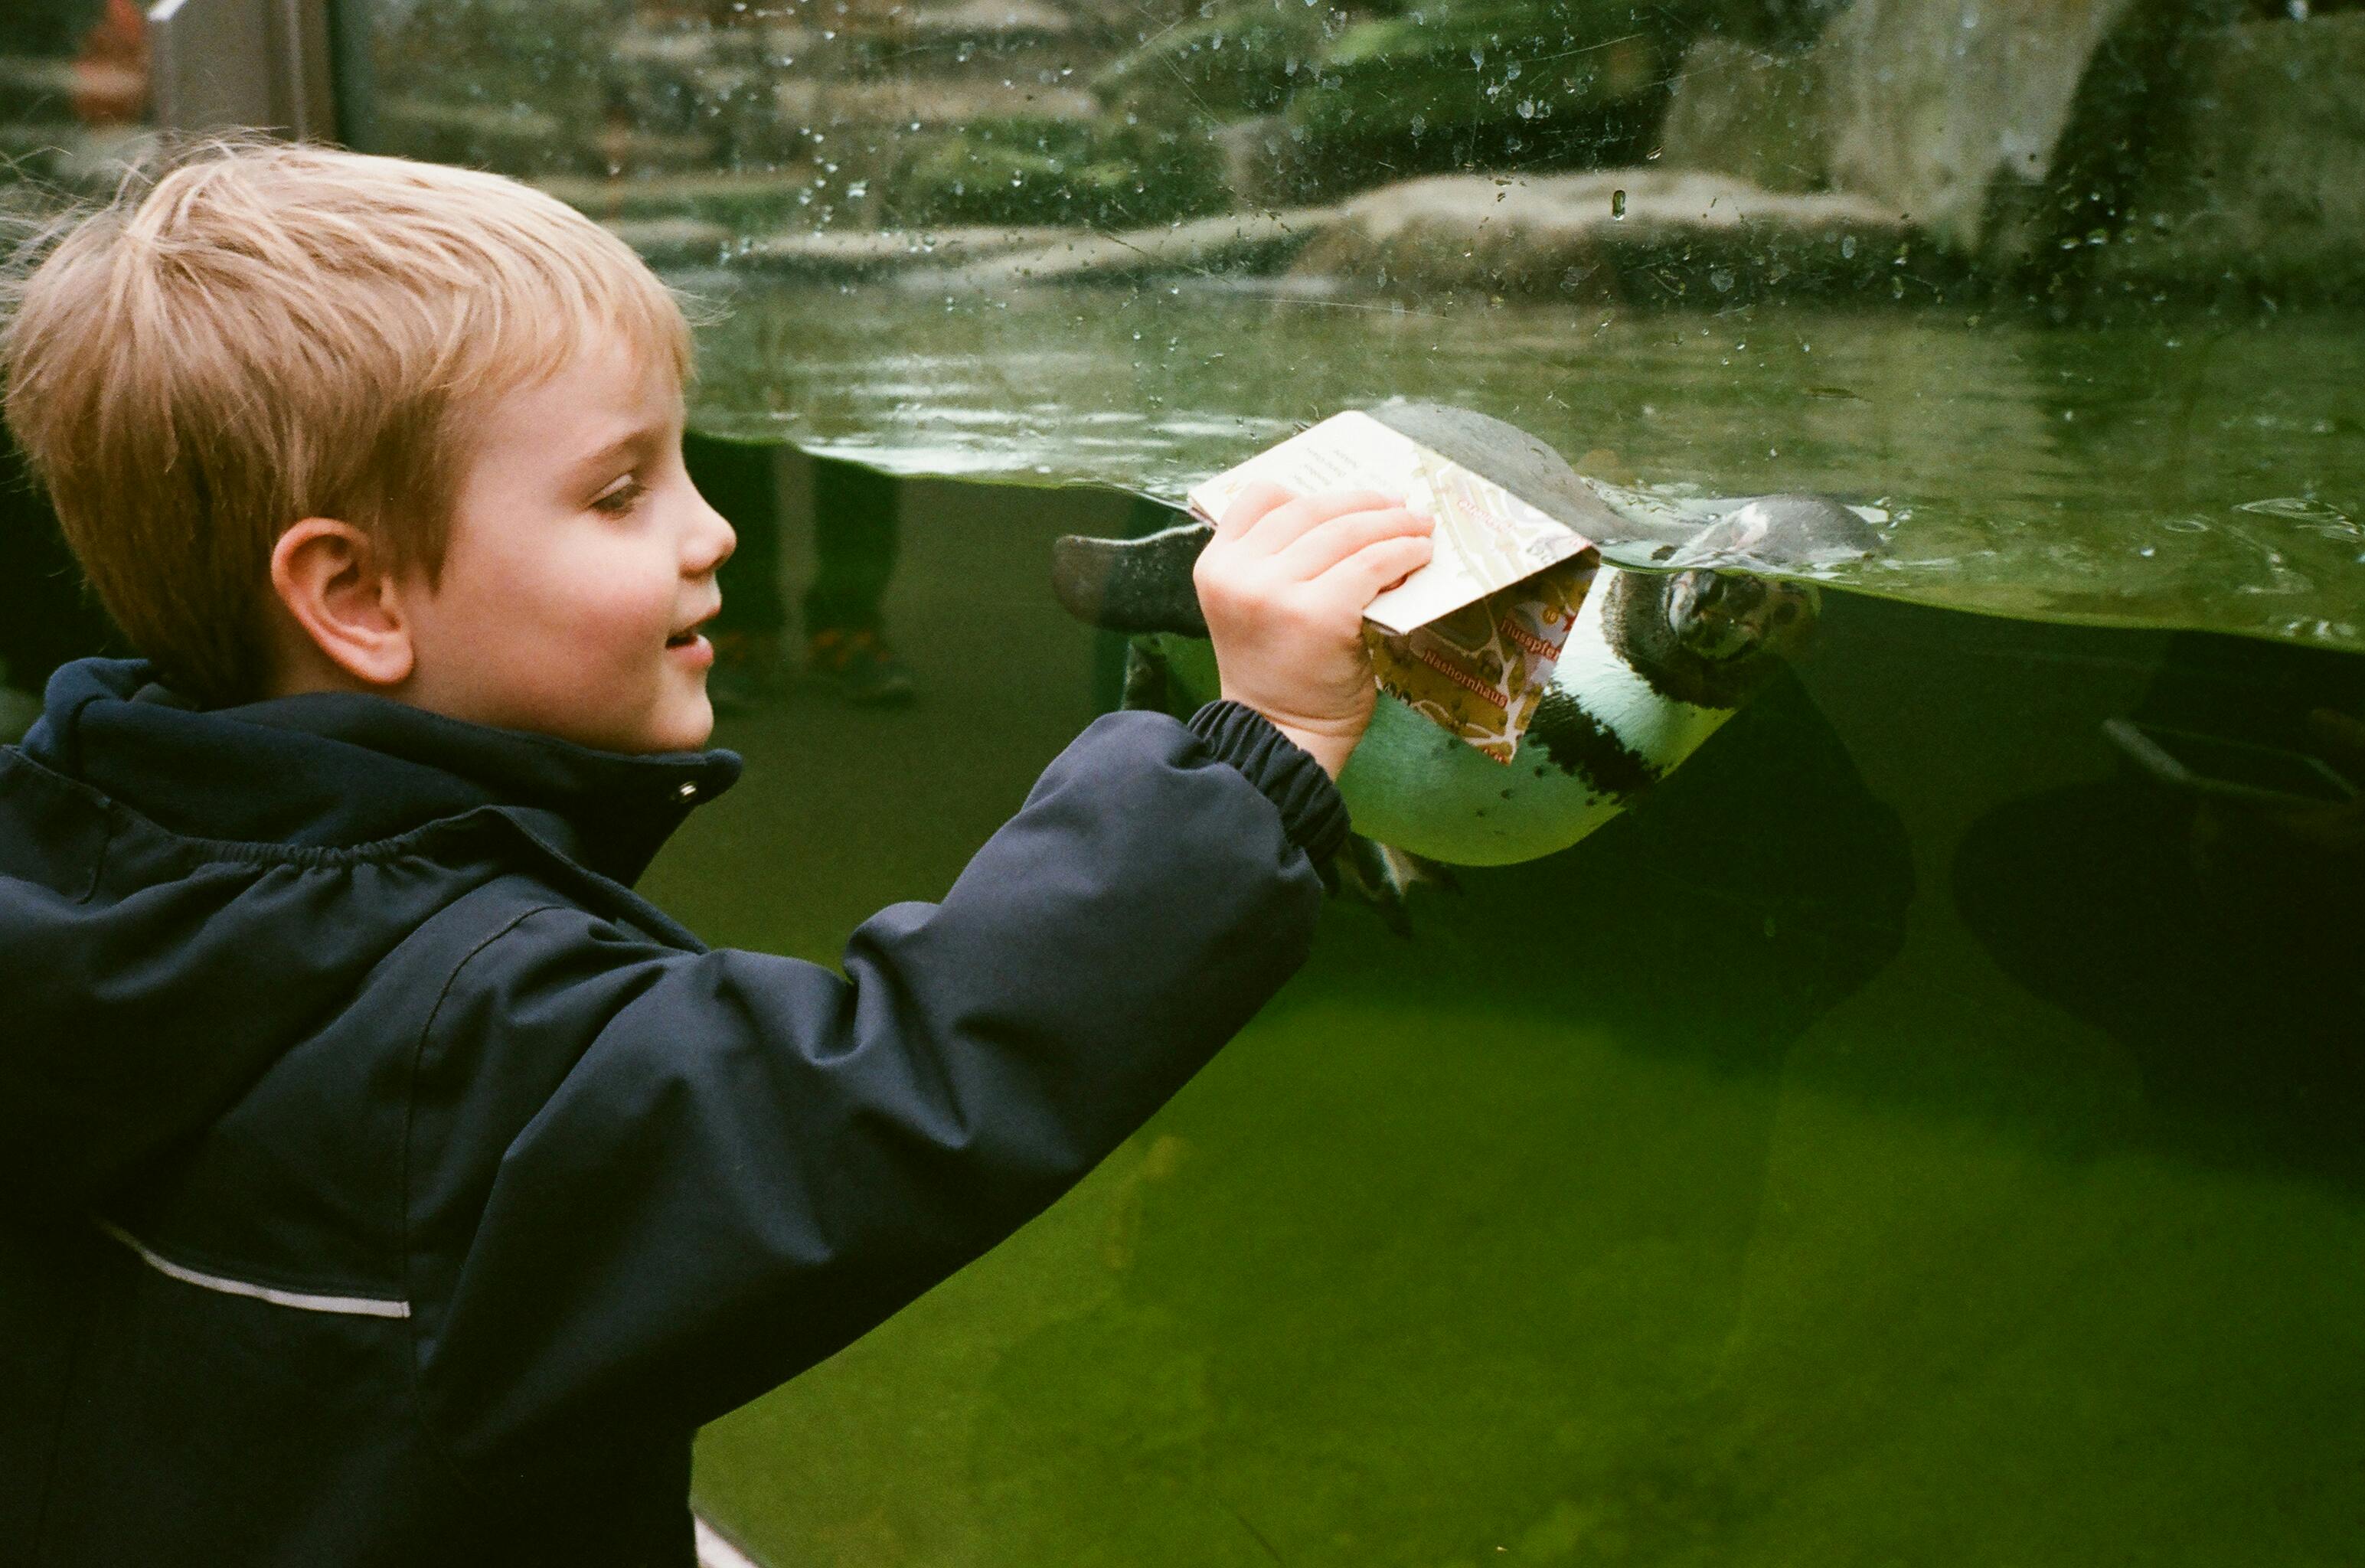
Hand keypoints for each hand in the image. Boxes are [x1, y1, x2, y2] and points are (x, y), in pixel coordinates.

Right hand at [1193, 481, 1433, 777]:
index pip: (1261, 498)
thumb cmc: (1278, 674)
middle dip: (1365, 504)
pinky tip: (1418, 558)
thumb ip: (1280, 563)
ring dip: (1393, 525)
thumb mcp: (1256, 605)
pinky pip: (1371, 565)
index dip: (1312, 492)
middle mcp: (1239, 573)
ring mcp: (1275, 593)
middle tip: (1402, 508)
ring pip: (1346, 533)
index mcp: (1216, 565)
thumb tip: (1356, 519)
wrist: (1281, 736)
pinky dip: (1402, 554)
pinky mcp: (1318, 614)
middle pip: (1311, 509)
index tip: (1350, 503)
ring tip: (1419, 529)